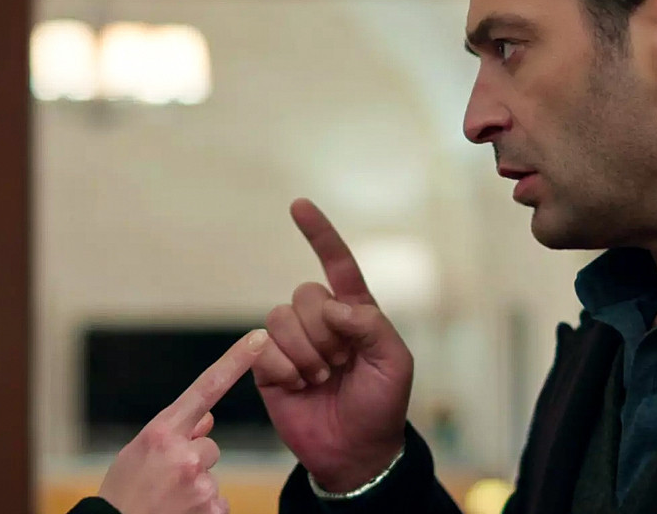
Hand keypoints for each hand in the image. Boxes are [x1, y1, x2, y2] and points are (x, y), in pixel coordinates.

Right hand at [98, 329, 269, 513]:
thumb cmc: (123, 493)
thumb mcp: (138, 453)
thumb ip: (174, 433)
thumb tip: (208, 418)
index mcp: (161, 432)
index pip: (206, 388)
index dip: (235, 361)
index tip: (260, 339)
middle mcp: (184, 453)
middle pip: (209, 444)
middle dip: (193, 459)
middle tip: (162, 481)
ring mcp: (199, 484)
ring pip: (211, 475)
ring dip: (194, 486)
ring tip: (165, 501)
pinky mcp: (212, 510)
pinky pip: (218, 503)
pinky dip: (202, 511)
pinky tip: (178, 513)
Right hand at [254, 198, 413, 491]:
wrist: (355, 451)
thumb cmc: (381, 405)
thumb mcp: (394, 362)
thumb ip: (370, 324)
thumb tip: (332, 306)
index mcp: (353, 311)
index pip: (336, 264)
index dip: (318, 235)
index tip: (298, 205)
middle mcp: (320, 321)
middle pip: (305, 294)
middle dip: (324, 333)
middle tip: (340, 364)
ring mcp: (292, 342)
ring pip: (280, 318)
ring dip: (305, 353)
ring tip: (321, 378)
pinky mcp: (268, 366)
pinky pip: (262, 348)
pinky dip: (283, 369)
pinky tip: (299, 386)